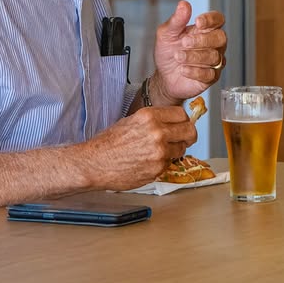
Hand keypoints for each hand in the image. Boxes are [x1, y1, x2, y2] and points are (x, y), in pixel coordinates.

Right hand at [82, 106, 197, 189]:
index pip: (181, 114)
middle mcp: (157, 132)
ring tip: (158, 152)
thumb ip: (153, 120)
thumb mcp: (131, 121)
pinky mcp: (158, 168)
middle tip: (184, 138)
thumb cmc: (108, 143)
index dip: (183, 120)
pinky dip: (163, 164)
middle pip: (189, 130)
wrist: (94, 163)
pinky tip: (148, 162)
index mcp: (150, 116)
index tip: (182, 124)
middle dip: (188, 135)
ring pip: (181, 149)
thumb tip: (171, 122)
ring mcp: (159, 151)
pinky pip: (169, 164)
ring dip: (174, 151)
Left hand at [152, 0, 226, 103]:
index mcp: (205, 29)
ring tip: (178, 57)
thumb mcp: (166, 34)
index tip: (197, 22)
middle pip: (221, 37)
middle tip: (184, 42)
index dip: (210, 20)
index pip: (218, 19)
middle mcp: (214, 44)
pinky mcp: (212, 77)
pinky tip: (183, 69)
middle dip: (202, 40)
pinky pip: (210, 73)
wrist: (163, 76)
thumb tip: (184, 4)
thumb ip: (176, 20)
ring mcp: (215, 60)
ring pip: (214, 56)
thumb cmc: (168, 52)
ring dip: (193, 56)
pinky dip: (194, 71)